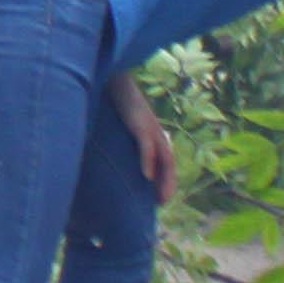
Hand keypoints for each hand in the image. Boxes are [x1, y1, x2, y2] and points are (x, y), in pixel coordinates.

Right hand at [118, 86, 177, 206]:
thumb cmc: (116, 101)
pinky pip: (148, 146)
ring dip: (164, 179)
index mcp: (153, 134)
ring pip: (164, 159)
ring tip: (161, 197)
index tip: (159, 198)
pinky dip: (148, 162)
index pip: (165, 160)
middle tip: (162, 202)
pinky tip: (146, 176)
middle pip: (169, 163)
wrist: (116, 80)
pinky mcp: (141, 125)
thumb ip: (126, 139)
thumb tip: (114, 155)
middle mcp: (157, 133)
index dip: (165, 179)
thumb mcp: (124, 123)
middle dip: (168, 184)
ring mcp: (151, 129)